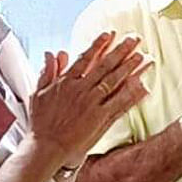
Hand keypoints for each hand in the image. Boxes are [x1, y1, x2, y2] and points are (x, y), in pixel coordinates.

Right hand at [28, 33, 152, 167]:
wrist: (46, 147)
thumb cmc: (41, 123)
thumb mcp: (38, 93)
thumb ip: (47, 72)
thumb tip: (53, 54)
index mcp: (66, 82)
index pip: (85, 58)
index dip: (98, 45)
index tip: (109, 34)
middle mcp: (81, 90)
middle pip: (105, 66)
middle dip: (121, 50)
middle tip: (134, 39)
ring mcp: (92, 104)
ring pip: (114, 81)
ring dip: (130, 68)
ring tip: (143, 56)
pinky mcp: (101, 119)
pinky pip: (120, 103)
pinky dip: (132, 94)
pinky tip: (143, 85)